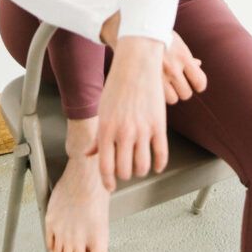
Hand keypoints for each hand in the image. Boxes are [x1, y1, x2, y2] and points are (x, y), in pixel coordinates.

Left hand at [84, 37, 166, 191]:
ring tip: (139, 166)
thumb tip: (89, 154)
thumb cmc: (117, 86)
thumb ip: (98, 135)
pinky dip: (159, 164)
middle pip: (125, 170)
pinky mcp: (159, 125)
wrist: (136, 65)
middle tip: (125, 171)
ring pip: (143, 166)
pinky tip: (156, 165)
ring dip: (140, 171)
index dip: (108, 182)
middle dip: (124, 175)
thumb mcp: (103, 110)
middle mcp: (124, 133)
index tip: (111, 186)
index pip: (105, 167)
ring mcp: (142, 130)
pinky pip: (161, 154)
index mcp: (106, 130)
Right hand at [100, 12, 206, 104]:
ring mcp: (159, 77)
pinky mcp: (147, 82)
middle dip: (183, 89)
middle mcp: (173, 68)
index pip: (200, 82)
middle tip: (176, 83)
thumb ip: (187, 57)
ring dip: (171, 94)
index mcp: (183, 57)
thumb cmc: (157, 37)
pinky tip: (154, 87)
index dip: (199, 85)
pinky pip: (159, 99)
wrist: (133, 33)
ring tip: (164, 85)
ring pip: (173, 99)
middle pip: (186, 93)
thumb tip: (198, 64)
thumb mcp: (175, 42)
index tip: (196, 84)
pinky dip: (159, 96)